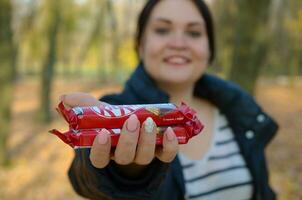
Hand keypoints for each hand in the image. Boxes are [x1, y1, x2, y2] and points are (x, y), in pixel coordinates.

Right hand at [60, 92, 178, 168]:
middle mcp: (123, 156)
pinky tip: (171, 131)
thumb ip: (84, 105)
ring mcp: (141, 156)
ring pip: (144, 156)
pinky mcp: (160, 153)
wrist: (135, 126)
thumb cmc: (114, 121)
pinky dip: (170, 146)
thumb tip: (63, 98)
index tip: (102, 134)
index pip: (98, 159)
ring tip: (150, 121)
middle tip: (132, 120)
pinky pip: (167, 156)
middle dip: (128, 140)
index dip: (100, 150)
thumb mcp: (100, 112)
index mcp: (106, 150)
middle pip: (124, 157)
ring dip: (148, 139)